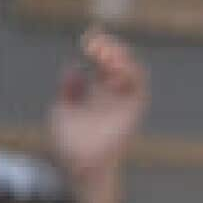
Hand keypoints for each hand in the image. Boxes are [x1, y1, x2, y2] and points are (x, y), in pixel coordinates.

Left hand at [49, 31, 148, 202]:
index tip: (89, 39)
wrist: (78, 163)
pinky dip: (131, 71)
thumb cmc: (70, 142)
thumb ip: (69, 90)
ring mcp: (124, 100)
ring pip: (132, 70)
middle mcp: (113, 94)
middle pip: (118, 61)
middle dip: (110, 47)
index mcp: (97, 91)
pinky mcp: (134, 109)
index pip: (102, 62)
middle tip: (94, 43)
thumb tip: (74, 68)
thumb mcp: (63, 110)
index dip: (99, 47)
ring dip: (121, 57)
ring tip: (105, 52)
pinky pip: (139, 85)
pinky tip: (114, 64)